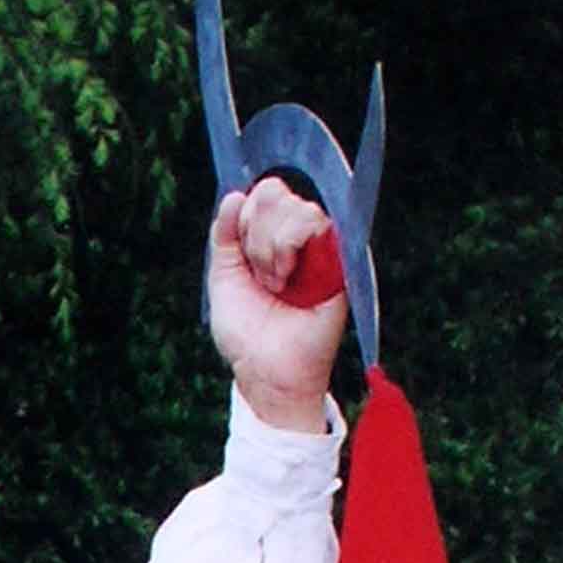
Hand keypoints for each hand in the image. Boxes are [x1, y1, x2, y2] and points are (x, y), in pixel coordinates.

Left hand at [208, 175, 346, 434]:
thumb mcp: (223, 278)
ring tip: (275, 284)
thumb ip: (223, 235)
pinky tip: (287, 279)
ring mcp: (320, 246)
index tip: (242, 257)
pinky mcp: (340, 258)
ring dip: (271, 249)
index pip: (262, 194)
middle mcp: (298, 237)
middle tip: (261, 277)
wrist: (267, 370)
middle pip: (273, 192)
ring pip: (295, 206)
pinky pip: (316, 222)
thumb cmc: (246, 333)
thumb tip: (235, 194)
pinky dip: (289, 246)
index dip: (244, 218)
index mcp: (270, 238)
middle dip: (254, 237)